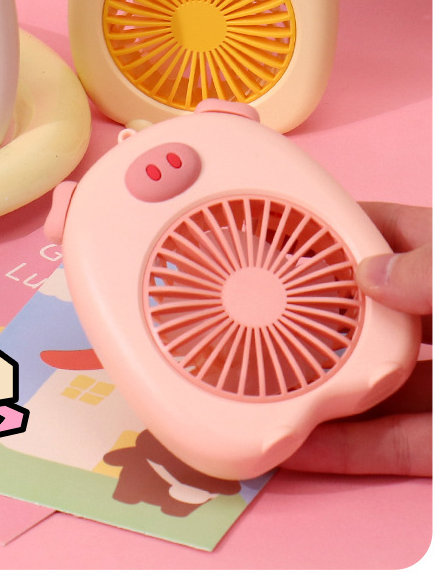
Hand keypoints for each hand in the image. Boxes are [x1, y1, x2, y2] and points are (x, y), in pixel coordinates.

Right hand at [282, 202, 430, 476]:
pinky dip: (350, 451)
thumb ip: (427, 268)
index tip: (281, 228)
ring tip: (262, 392)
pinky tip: (301, 452)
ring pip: (378, 385)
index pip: (394, 233)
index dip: (338, 228)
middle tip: (257, 314)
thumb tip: (370, 273)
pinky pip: (397, 445)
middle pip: (375, 313)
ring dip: (324, 393)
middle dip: (320, 316)